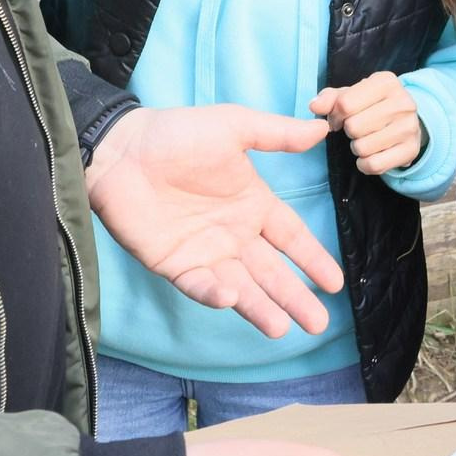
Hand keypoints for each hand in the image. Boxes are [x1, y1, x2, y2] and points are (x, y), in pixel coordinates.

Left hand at [86, 106, 344, 339]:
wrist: (121, 149)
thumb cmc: (177, 134)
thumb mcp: (234, 126)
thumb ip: (277, 134)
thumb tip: (322, 129)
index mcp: (253, 204)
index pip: (291, 238)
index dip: (313, 259)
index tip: (334, 284)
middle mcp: (234, 234)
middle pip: (272, 272)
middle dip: (295, 298)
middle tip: (318, 324)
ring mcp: (205, 252)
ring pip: (241, 287)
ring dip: (261, 308)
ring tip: (282, 329)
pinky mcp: (174, 264)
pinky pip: (199, 285)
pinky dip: (215, 295)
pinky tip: (232, 300)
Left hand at [309, 72, 427, 176]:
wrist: (406, 121)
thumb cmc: (372, 106)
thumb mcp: (351, 95)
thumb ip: (330, 98)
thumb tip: (315, 105)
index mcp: (386, 82)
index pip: (345, 104)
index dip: (335, 116)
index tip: (339, 119)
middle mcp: (403, 102)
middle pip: (353, 127)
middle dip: (349, 131)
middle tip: (356, 129)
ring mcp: (410, 127)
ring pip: (362, 147)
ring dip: (357, 148)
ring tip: (366, 139)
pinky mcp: (411, 150)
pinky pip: (374, 165)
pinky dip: (365, 164)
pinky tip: (371, 155)